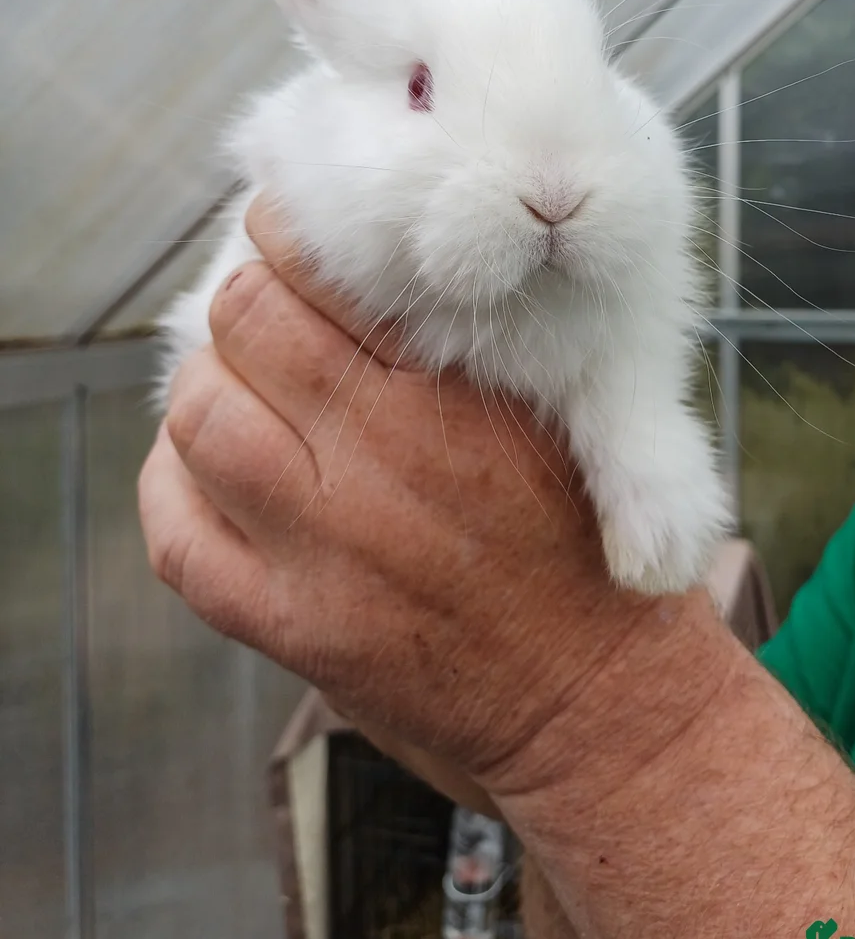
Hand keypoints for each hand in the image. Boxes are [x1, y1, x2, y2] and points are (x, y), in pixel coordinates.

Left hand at [139, 196, 718, 799]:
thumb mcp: (577, 417)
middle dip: (249, 298)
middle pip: (246, 329)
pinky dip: (173, 484)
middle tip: (272, 303)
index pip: (320, 276)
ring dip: (210, 382)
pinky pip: (179, 538)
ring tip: (244, 382)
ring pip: (200, 421)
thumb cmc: (593, 549)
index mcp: (455, 406)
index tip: (301, 234)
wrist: (597, 703)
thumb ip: (479, 346)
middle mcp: (379, 472)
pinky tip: (208, 465)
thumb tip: (375, 267)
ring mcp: (322, 560)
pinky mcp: (291, 633)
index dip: (292, 236)